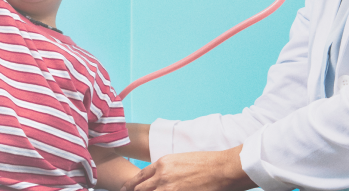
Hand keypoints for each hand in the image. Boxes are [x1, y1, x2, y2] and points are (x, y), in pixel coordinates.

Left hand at [120, 146, 255, 190]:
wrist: (223, 168)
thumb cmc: (207, 163)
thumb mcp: (181, 160)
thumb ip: (167, 169)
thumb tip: (161, 178)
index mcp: (162, 163)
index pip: (139, 177)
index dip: (130, 185)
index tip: (125, 189)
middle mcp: (162, 176)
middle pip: (140, 189)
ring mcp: (169, 188)